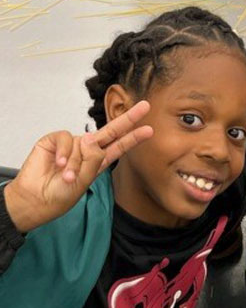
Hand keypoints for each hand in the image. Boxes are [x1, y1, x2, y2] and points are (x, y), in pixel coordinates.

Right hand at [4, 101, 152, 232]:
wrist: (33, 201)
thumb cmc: (59, 195)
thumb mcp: (84, 182)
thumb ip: (93, 160)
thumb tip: (92, 138)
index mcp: (97, 161)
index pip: (119, 147)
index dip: (133, 138)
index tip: (149, 130)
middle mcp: (87, 150)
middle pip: (111, 131)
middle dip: (128, 119)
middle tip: (145, 106)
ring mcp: (72, 144)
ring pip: (84, 143)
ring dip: (76, 163)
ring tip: (67, 177)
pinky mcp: (55, 140)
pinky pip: (66, 139)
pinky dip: (64, 153)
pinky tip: (59, 165)